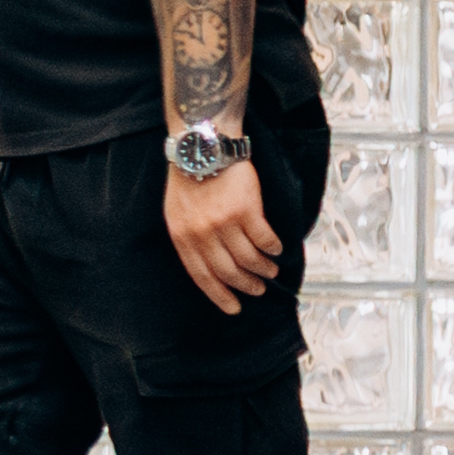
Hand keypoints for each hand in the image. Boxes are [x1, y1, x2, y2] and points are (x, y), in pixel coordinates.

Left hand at [166, 159, 281, 313]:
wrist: (203, 147)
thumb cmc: (189, 179)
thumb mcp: (176, 212)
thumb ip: (189, 237)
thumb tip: (207, 263)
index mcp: (182, 236)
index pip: (201, 275)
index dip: (219, 294)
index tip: (233, 307)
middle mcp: (202, 233)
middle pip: (228, 271)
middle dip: (245, 285)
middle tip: (258, 289)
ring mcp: (224, 222)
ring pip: (249, 258)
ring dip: (263, 269)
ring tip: (269, 271)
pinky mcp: (246, 210)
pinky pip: (264, 239)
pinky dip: (273, 248)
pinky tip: (276, 250)